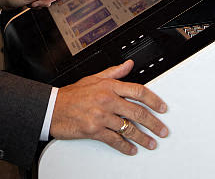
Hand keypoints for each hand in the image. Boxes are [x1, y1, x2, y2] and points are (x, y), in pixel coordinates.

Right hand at [50, 60, 167, 154]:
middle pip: (137, 112)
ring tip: (151, 143)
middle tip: (162, 130)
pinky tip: (131, 149)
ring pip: (128, 128)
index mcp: (109, 86)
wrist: (52, 108)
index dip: (154, 100)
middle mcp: (107, 100)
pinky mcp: (94, 130)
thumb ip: (114, 72)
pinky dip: (125, 147)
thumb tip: (128, 65)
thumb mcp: (93, 78)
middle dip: (153, 123)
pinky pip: (114, 140)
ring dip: (142, 138)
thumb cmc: (71, 95)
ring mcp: (101, 116)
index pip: (138, 91)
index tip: (162, 107)